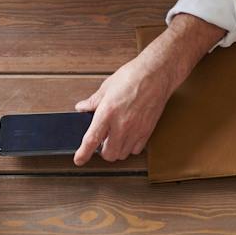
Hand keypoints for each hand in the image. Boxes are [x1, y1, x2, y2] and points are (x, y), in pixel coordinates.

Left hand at [74, 50, 178, 164]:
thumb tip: (82, 107)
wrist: (156, 75)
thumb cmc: (133, 77)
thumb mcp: (107, 87)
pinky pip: (136, 149)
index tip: (79, 160)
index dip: (83, 153)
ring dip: (116, 149)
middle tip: (102, 142)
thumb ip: (93, 101)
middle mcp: (122, 124)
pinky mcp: (147, 131)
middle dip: (103, 152)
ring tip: (115, 138)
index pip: (92, 139)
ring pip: (122, 154)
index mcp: (108, 112)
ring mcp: (136, 130)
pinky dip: (130, 147)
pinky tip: (128, 136)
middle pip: (109, 154)